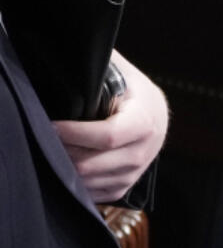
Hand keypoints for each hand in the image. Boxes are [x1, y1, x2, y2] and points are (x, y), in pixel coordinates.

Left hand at [53, 50, 168, 202]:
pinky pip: (99, 192)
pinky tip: (66, 167)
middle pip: (95, 164)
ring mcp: (138, 170)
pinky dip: (79, 184)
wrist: (155, 112)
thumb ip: (99, 66)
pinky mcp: (129, 184)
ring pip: (94, 181)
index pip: (108, 136)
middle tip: (42, 139)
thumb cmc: (130, 88)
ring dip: (67, 170)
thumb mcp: (119, 72)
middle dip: (63, 152)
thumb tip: (67, 55)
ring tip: (51, 152)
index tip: (50, 125)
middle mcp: (146, 149)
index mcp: (145, 120)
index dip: (74, 134)